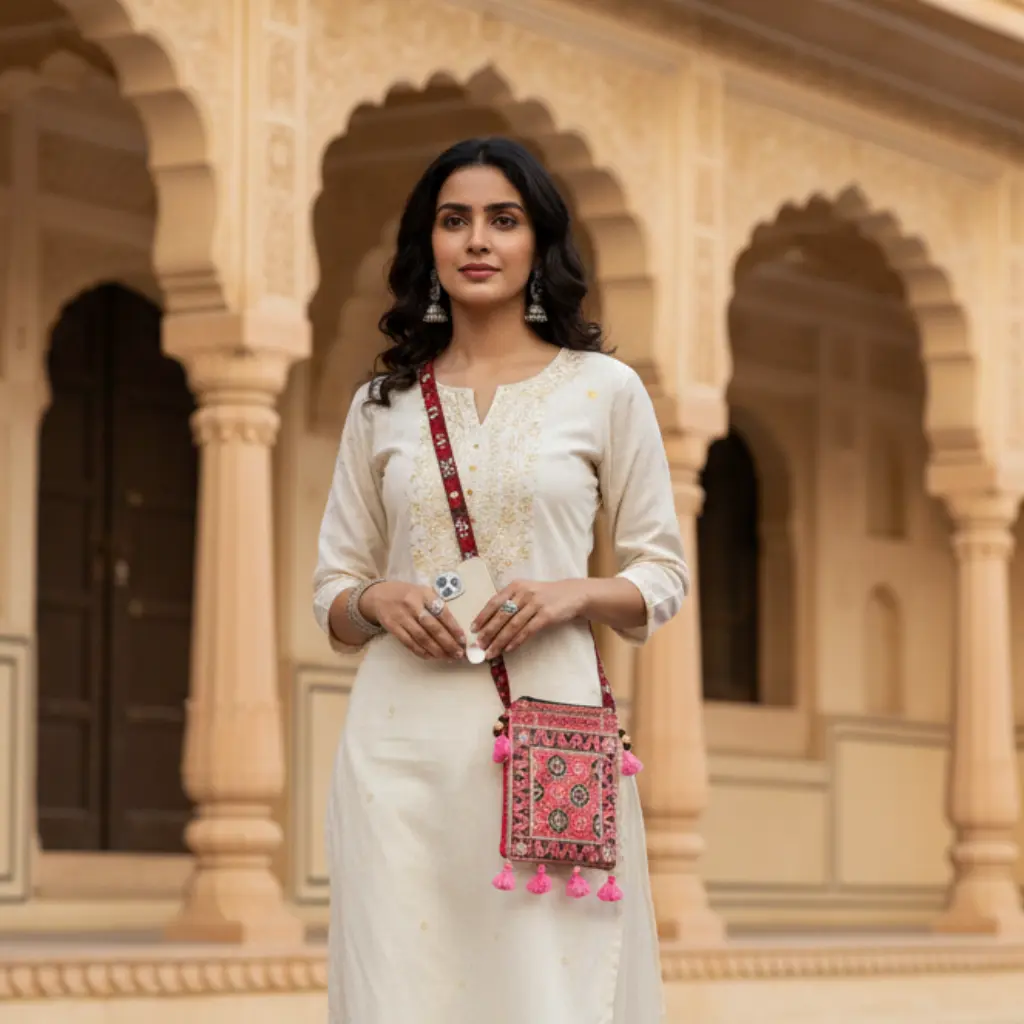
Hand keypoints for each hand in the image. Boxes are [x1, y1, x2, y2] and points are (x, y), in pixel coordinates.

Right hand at [362, 582, 465, 660]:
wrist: (378, 595)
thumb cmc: (407, 594)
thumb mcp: (423, 592)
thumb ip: (436, 606)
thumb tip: (454, 629)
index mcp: (424, 594)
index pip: (442, 612)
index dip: (454, 628)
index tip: (463, 640)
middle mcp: (413, 605)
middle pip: (433, 627)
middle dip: (448, 643)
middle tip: (458, 653)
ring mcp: (401, 617)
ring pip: (422, 638)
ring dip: (437, 650)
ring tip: (448, 657)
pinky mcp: (392, 627)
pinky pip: (409, 643)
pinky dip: (421, 651)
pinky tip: (431, 657)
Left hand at [472, 579, 586, 659]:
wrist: (572, 594)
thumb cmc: (545, 595)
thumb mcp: (526, 591)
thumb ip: (510, 602)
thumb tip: (490, 622)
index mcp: (515, 586)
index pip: (494, 602)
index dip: (482, 617)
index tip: (473, 630)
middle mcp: (524, 593)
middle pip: (501, 615)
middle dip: (488, 632)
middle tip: (479, 645)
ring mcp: (536, 603)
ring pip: (513, 625)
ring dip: (500, 641)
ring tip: (491, 652)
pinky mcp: (546, 615)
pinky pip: (527, 630)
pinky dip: (516, 641)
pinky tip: (508, 649)